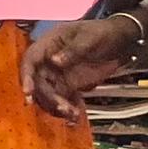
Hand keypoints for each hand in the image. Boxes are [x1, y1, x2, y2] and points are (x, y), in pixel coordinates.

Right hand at [22, 18, 141, 119]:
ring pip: (48, 94)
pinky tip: (75, 115)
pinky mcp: (68, 85)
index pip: (30, 60)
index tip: (28, 91)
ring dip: (56, 106)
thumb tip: (54, 61)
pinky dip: (66, 109)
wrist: (121, 42)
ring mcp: (58, 74)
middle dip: (47, 97)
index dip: (26, 76)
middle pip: (38, 81)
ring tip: (71, 114)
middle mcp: (49, 60)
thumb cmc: (104, 32)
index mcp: (50, 44)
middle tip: (61, 108)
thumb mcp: (90, 38)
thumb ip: (73, 50)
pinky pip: (61, 99)